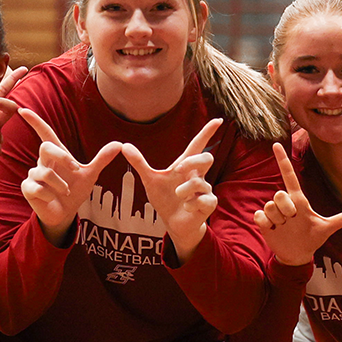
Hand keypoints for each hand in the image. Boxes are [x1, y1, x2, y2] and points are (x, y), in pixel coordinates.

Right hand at [17, 106, 122, 241]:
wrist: (65, 213)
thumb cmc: (74, 191)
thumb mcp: (90, 174)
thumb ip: (102, 159)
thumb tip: (119, 144)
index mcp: (56, 155)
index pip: (45, 133)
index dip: (35, 121)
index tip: (23, 110)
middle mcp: (42, 162)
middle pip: (46, 147)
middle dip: (62, 157)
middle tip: (76, 169)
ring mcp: (33, 175)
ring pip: (45, 173)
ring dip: (61, 184)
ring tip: (67, 191)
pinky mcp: (28, 189)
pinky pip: (39, 189)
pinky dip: (50, 195)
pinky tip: (53, 199)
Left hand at [122, 118, 221, 256]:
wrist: (173, 223)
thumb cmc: (165, 199)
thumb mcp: (150, 180)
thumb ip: (139, 163)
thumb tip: (124, 145)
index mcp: (186, 166)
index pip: (198, 145)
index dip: (207, 132)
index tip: (218, 119)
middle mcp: (198, 175)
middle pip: (206, 158)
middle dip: (193, 161)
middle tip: (179, 169)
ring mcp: (205, 190)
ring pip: (200, 182)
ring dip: (184, 189)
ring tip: (177, 195)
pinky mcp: (208, 204)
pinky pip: (204, 200)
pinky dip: (191, 203)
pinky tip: (186, 207)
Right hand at [252, 143, 341, 265]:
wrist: (297, 254)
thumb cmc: (312, 237)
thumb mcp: (327, 228)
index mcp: (299, 200)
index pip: (289, 176)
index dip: (283, 160)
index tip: (276, 144)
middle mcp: (285, 203)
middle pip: (279, 194)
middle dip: (287, 209)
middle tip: (293, 220)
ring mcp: (273, 212)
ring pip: (270, 206)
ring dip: (278, 219)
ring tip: (284, 227)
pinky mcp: (263, 221)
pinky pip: (260, 216)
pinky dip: (267, 224)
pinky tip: (274, 230)